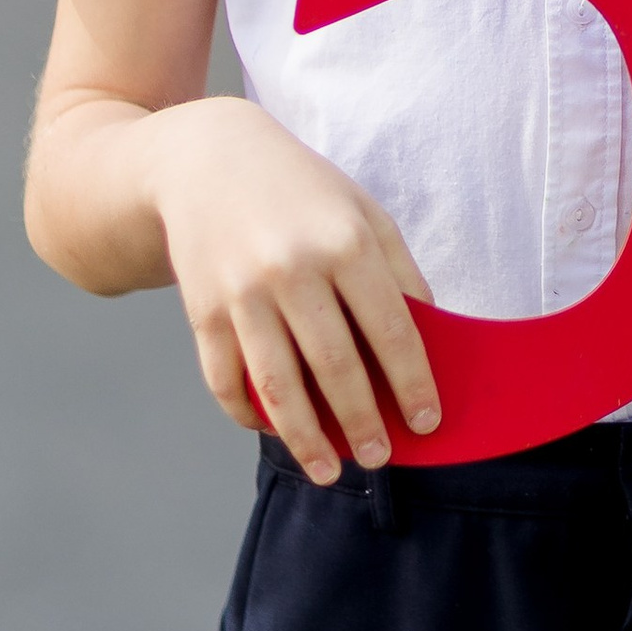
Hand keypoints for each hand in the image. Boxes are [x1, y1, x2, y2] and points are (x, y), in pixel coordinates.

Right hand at [151, 99, 440, 481]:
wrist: (207, 159)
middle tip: (381, 457)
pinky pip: (227, 381)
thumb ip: (398, 273)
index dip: (412, 383)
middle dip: (362, 422)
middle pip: (335, 367)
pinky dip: (251, 415)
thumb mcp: (362, 211)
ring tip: (331, 471)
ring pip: (278, 387)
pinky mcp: (202, 311)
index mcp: (345, 242)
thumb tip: (428, 342)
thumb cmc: (301, 191)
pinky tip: (276, 431)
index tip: (428, 421)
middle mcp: (293, 269)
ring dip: (307, 440)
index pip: (390, 329)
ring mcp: (242, 294)